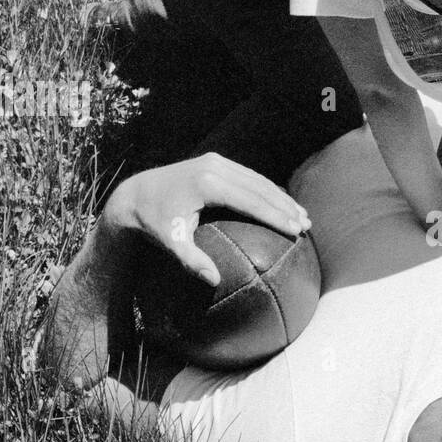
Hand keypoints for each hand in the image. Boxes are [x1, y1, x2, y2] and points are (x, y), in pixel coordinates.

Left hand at [103, 154, 310, 285]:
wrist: (135, 193)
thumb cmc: (154, 222)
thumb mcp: (170, 242)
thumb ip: (191, 260)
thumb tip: (213, 280)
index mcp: (208, 184)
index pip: (251, 201)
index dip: (276, 216)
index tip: (295, 229)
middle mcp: (215, 167)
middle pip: (260, 188)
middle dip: (285, 206)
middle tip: (306, 224)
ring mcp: (216, 161)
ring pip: (257, 179)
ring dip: (280, 197)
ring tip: (301, 214)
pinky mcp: (215, 161)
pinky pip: (248, 176)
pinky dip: (266, 189)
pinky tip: (280, 203)